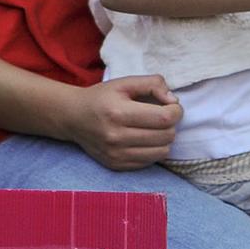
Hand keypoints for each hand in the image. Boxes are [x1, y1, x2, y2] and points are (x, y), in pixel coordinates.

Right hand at [58, 76, 180, 171]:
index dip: (176, 111)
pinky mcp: (116, 165)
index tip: (171, 106)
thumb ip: (153, 84)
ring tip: (153, 129)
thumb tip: (173, 101)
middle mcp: (116, 137)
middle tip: (161, 116)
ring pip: (162, 152)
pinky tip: (143, 140)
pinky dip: (153, 150)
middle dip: (171, 124)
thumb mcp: (125, 83)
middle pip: (166, 136)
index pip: (165, 118)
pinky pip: (149, 162)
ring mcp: (116, 154)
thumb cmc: (101, 98)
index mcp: (119, 112)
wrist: (73, 117)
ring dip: (164, 139)